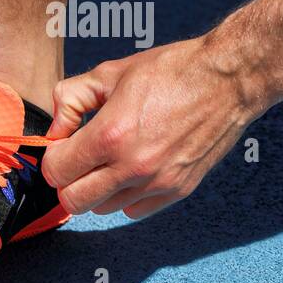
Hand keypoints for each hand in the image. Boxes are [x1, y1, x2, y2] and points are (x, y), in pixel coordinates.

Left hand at [42, 36, 259, 218]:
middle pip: (73, 201)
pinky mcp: (178, 190)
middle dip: (67, 180)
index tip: (64, 144)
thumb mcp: (109, 73)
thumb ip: (69, 100)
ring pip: (101, 208)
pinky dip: (124, 196)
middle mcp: (132, 166)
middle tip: (78, 159)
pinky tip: (131, 170)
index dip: (53, 157)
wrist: (229, 79)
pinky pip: (133, 211)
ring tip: (109, 160)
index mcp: (110, 136)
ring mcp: (157, 182)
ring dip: (96, 189)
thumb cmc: (169, 71)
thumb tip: (54, 131)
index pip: (56, 172)